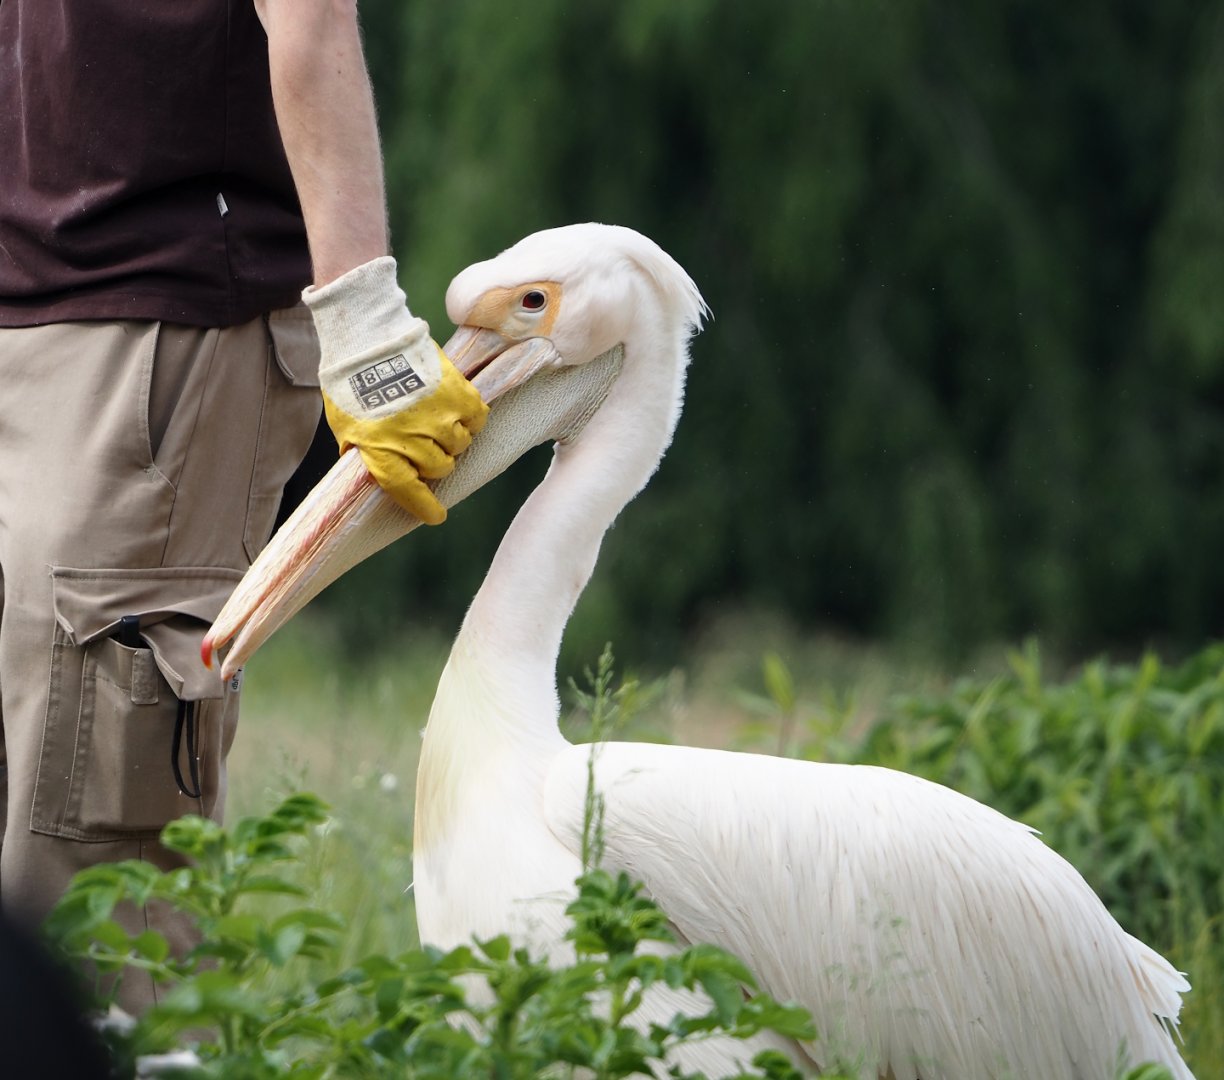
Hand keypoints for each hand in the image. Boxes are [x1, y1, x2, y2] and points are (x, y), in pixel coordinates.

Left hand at [305, 257, 488, 522]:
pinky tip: (457, 411)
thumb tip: (373, 475)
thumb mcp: (344, 426)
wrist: (369, 336)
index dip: (424, 506)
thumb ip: (362, 453)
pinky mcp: (458, 394)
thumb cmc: (351, 381)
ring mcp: (438, 416)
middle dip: (433, 461)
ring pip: (459, 444)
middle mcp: (412, 436)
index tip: (436, 516)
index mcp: (380, 447)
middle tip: (425, 444)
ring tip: (438, 421)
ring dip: (451, 439)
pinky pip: (477, 419)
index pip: (408, 489)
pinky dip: (471, 419)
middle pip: (440, 466)